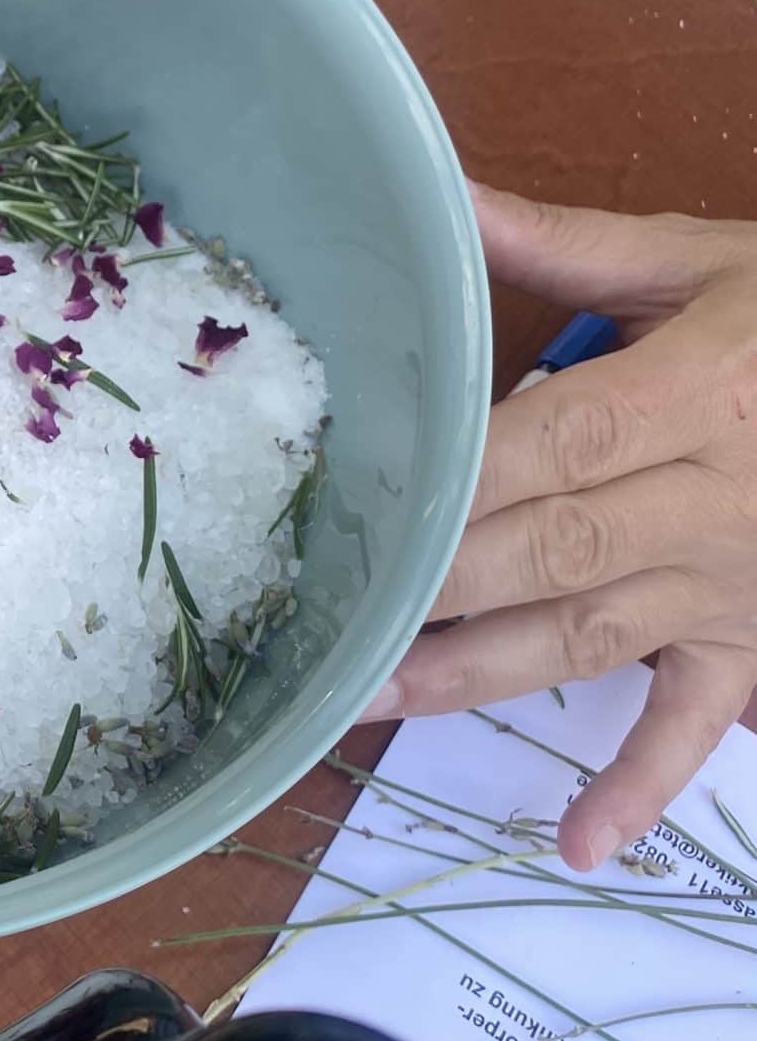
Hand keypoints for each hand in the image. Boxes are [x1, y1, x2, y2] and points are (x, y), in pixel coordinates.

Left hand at [377, 184, 756, 871]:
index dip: (463, 478)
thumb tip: (437, 195)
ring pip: (591, 638)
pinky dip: (641, 787)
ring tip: (371, 703)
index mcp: (700, 392)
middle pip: (558, 549)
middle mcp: (716, 501)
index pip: (560, 441)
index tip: (365, 502)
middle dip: (440, 585)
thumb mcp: (703, 261)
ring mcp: (735, 584)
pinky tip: (576, 845)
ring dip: (480, 675)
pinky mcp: (755, 644)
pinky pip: (699, 727)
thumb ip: (561, 243)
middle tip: (325, 612)